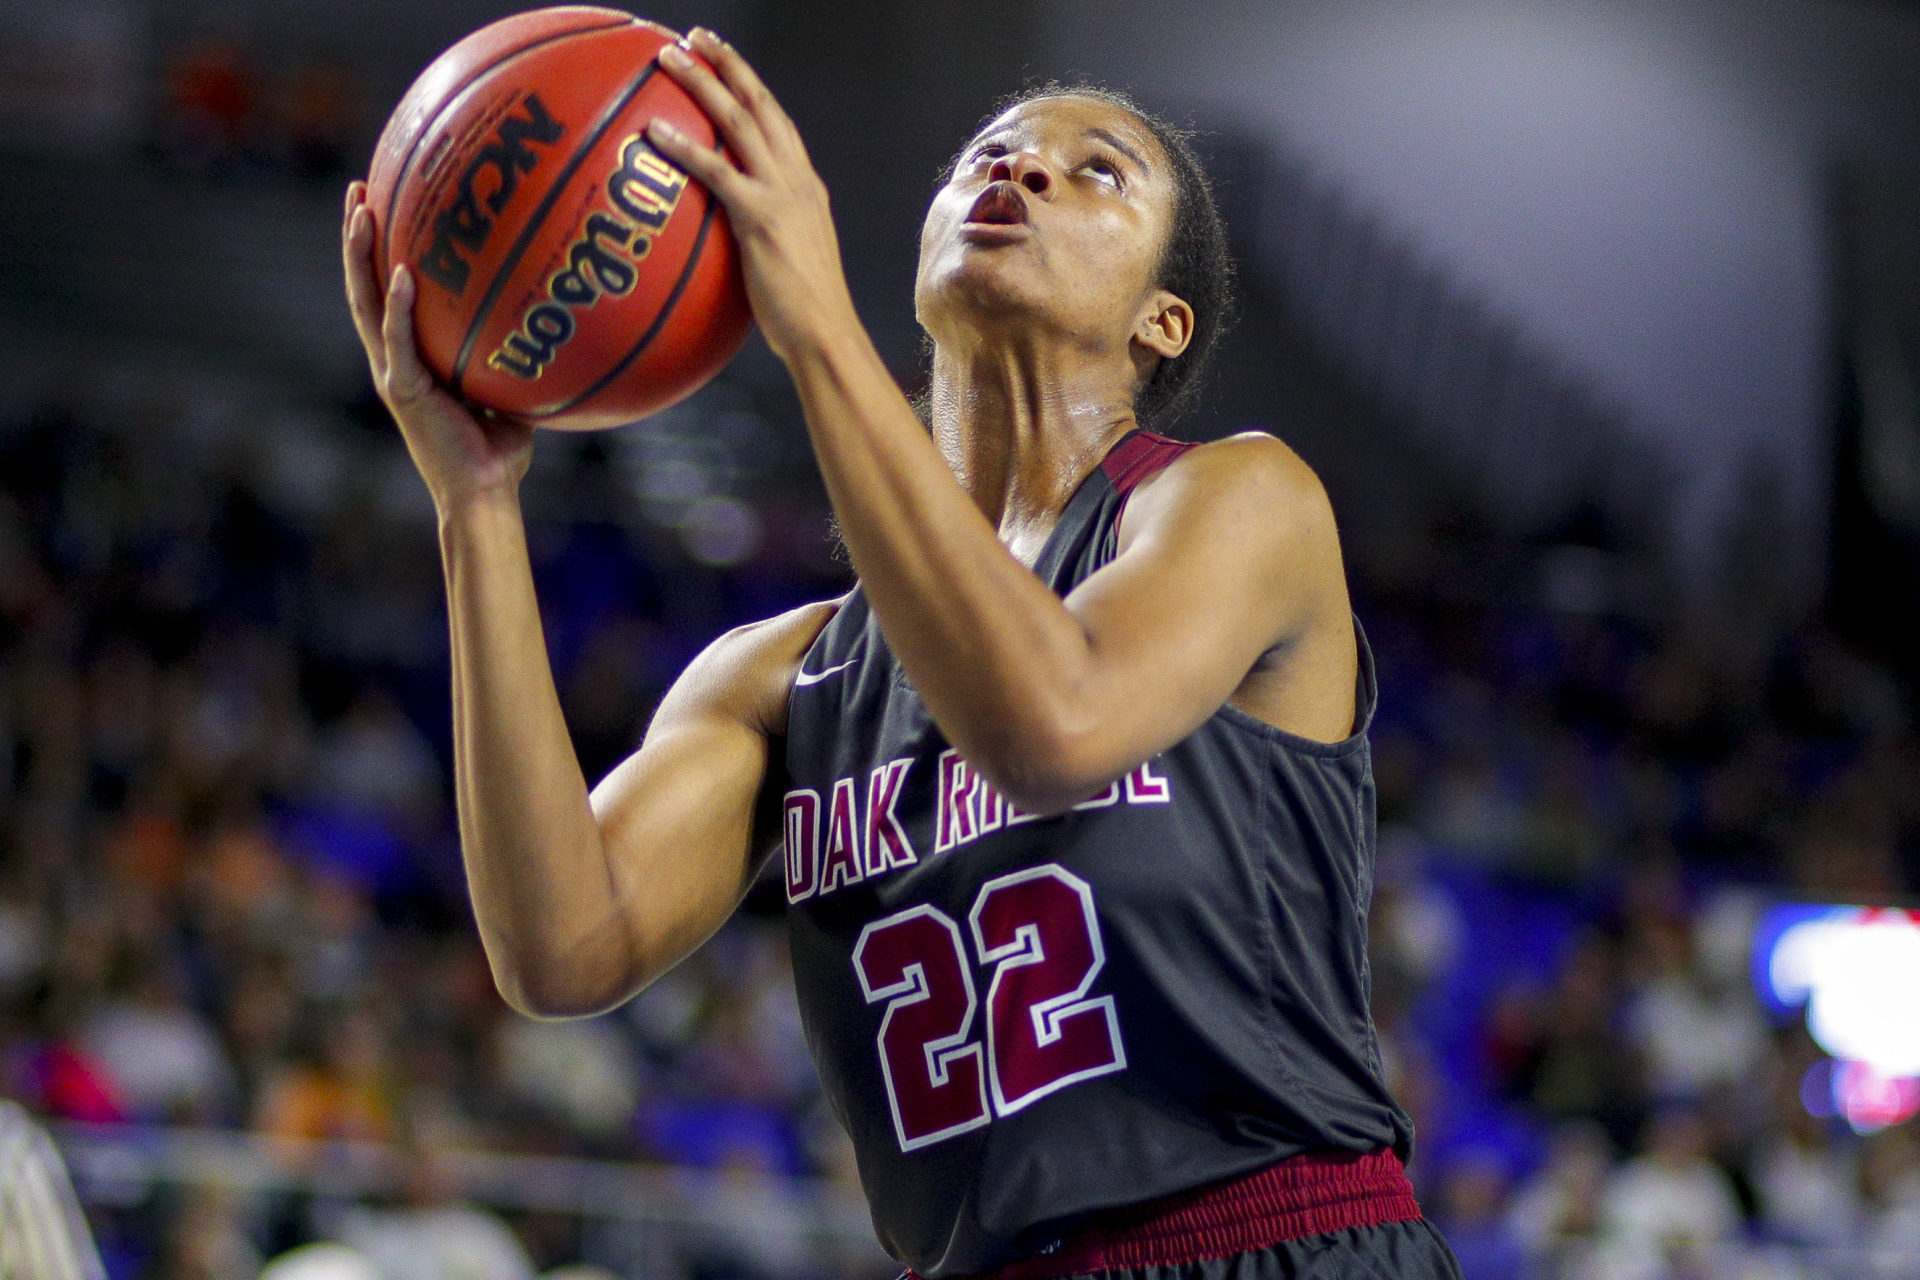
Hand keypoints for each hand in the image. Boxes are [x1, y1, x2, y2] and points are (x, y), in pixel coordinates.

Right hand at [342, 181, 534, 512]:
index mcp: (412, 357)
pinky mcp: (404, 391)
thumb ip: (514, 352)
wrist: (484, 493)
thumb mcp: (509, 389)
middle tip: (359, 186)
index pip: (388, 291)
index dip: (381, 250)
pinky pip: (398, 339)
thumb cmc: (501, 450)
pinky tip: (403, 272)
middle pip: (365, 285)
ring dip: (361, 256)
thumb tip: (553, 313)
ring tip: (361, 209)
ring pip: (366, 303)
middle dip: (358, 236)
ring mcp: (393, 373)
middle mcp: (394, 359)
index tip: (383, 202)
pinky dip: (398, 306)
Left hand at [648, 30, 862, 363]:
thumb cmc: (805, 313)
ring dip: (701, 83)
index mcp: (806, 186)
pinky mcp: (759, 219)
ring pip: (738, 121)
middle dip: (727, 64)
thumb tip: (732, 238)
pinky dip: (683, 147)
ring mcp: (780, 195)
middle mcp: (796, 180)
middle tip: (696, 37)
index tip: (725, 61)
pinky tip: (652, 132)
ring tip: (669, 58)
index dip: (750, 86)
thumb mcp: (789, 258)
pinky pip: (715, 172)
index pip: (777, 121)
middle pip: (759, 104)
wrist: (826, 335)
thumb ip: (765, 234)